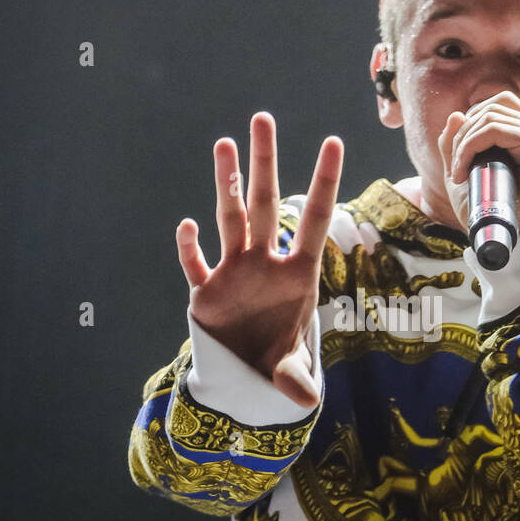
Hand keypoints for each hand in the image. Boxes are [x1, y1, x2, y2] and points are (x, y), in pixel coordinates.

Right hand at [176, 113, 342, 408]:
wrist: (244, 376)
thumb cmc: (276, 361)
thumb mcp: (288, 372)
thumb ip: (294, 379)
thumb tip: (305, 402)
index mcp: (297, 274)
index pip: (312, 219)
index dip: (322, 182)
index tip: (332, 140)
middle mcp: (265, 264)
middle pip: (264, 204)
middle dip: (264, 163)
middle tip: (262, 118)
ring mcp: (234, 273)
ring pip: (229, 220)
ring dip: (225, 185)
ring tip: (224, 145)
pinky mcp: (206, 293)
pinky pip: (197, 265)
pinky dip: (190, 248)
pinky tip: (187, 227)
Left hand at [437, 90, 519, 234]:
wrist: (506, 244)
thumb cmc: (488, 213)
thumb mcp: (465, 173)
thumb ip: (457, 145)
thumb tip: (456, 114)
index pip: (502, 105)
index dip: (472, 122)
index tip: (458, 159)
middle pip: (496, 105)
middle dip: (464, 133)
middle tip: (454, 168)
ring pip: (492, 116)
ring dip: (463, 142)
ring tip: (457, 173)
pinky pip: (495, 129)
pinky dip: (469, 146)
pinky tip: (461, 173)